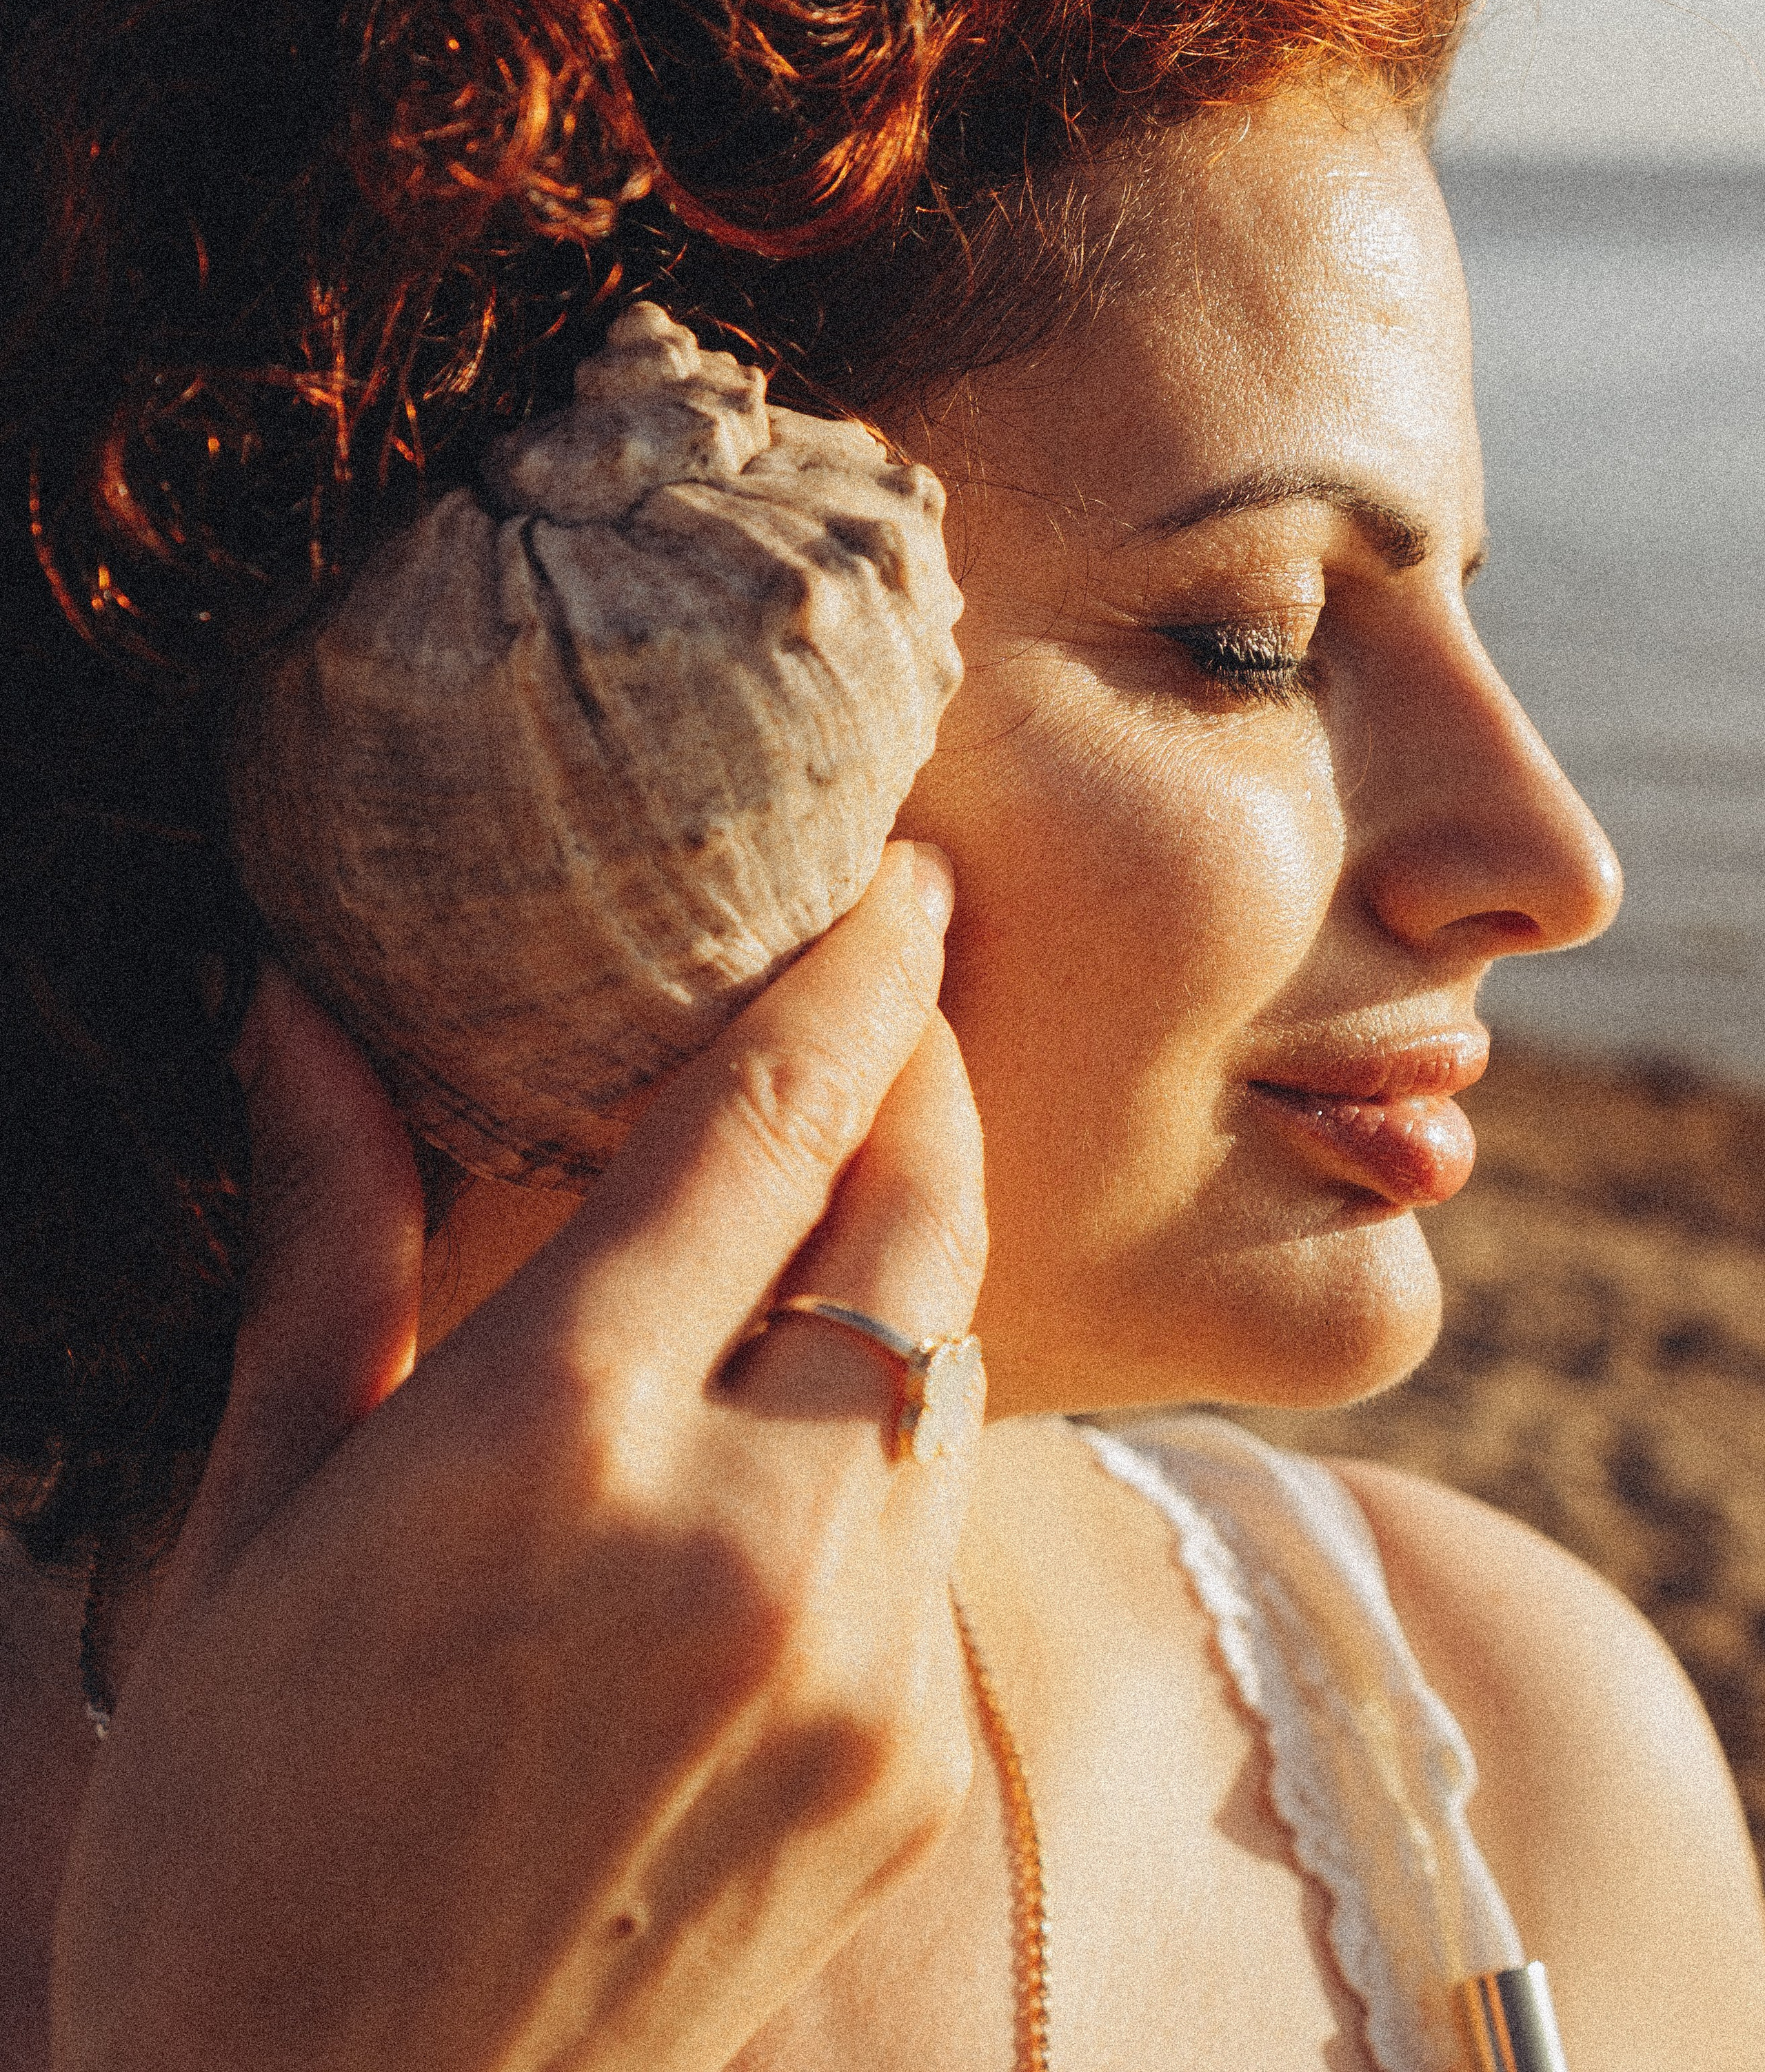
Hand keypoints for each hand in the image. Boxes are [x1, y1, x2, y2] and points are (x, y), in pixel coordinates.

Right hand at [53, 844, 984, 2071]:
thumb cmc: (237, 1830)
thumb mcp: (255, 1518)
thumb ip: (327, 1241)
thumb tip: (303, 1013)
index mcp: (557, 1440)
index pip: (770, 1123)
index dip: (858, 971)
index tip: (909, 871)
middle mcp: (749, 1536)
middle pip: (918, 1213)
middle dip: (919, 1078)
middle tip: (892, 994)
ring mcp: (861, 1667)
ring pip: (951, 1362)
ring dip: (905, 1259)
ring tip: (820, 1214)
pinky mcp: (913, 1768)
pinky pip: (936, 1527)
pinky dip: (885, 1436)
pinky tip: (790, 1440)